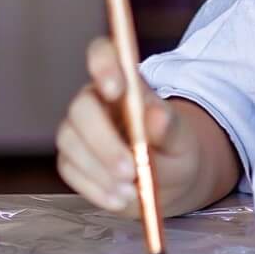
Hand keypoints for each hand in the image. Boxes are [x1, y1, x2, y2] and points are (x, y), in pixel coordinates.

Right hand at [55, 38, 203, 215]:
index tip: (116, 88)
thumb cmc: (177, 151)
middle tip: (131, 170)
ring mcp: (78, 131)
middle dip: (103, 141)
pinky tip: (119, 200)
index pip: (103, 54)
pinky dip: (94, 188)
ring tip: (131, 191)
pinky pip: (70, 170)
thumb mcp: (184, 141)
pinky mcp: (72, 160)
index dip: (102, 64)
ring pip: (70, 141)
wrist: (172, 182)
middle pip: (81, 108)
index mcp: (125, 83)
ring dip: (99, 170)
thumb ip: (171, 128)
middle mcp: (95, 102)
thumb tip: (156, 115)